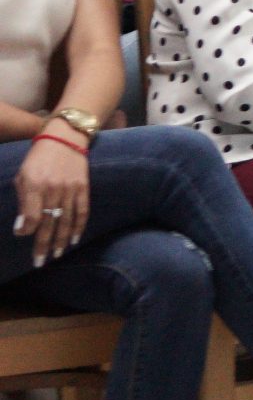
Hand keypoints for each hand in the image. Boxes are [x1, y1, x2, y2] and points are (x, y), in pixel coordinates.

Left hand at [13, 136, 87, 265]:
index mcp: (35, 185)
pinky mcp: (83, 187)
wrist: (65, 138)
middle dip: (43, 244)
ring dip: (60, 240)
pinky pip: (82, 211)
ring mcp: (71, 189)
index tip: (24, 236)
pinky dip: (78, 226)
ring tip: (56, 255)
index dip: (28, 230)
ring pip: (65, 220)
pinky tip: (74, 239)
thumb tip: (22, 227)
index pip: (32, 216)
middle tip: (40, 261)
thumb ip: (23, 201)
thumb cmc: (38, 158)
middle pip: (49, 223)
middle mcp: (54, 189)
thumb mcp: (23, 176)